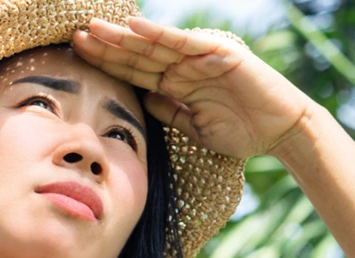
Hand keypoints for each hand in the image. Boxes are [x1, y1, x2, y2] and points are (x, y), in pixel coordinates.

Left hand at [72, 17, 316, 159]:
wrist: (280, 132)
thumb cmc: (241, 133)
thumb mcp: (193, 127)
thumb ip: (168, 112)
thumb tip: (142, 101)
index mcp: (175, 85)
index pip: (134, 72)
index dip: (107, 65)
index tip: (78, 58)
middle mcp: (183, 68)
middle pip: (137, 56)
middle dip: (106, 47)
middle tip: (74, 37)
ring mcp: (199, 59)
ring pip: (155, 45)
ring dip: (124, 37)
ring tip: (93, 28)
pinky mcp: (218, 53)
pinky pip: (184, 42)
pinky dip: (161, 34)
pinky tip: (135, 27)